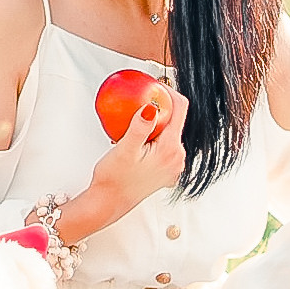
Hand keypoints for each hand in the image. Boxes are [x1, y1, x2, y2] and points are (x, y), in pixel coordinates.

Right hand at [84, 86, 190, 220]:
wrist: (109, 203)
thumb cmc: (113, 178)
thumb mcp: (124, 149)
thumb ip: (139, 127)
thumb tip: (151, 107)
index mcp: (171, 150)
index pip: (180, 109)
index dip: (169, 92)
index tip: (153, 85)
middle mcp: (178, 158)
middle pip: (176, 120)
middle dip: (161, 107)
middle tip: (138, 101)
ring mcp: (174, 166)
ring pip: (170, 133)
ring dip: (156, 123)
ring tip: (134, 120)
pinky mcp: (167, 171)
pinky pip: (165, 146)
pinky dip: (154, 137)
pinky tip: (137, 138)